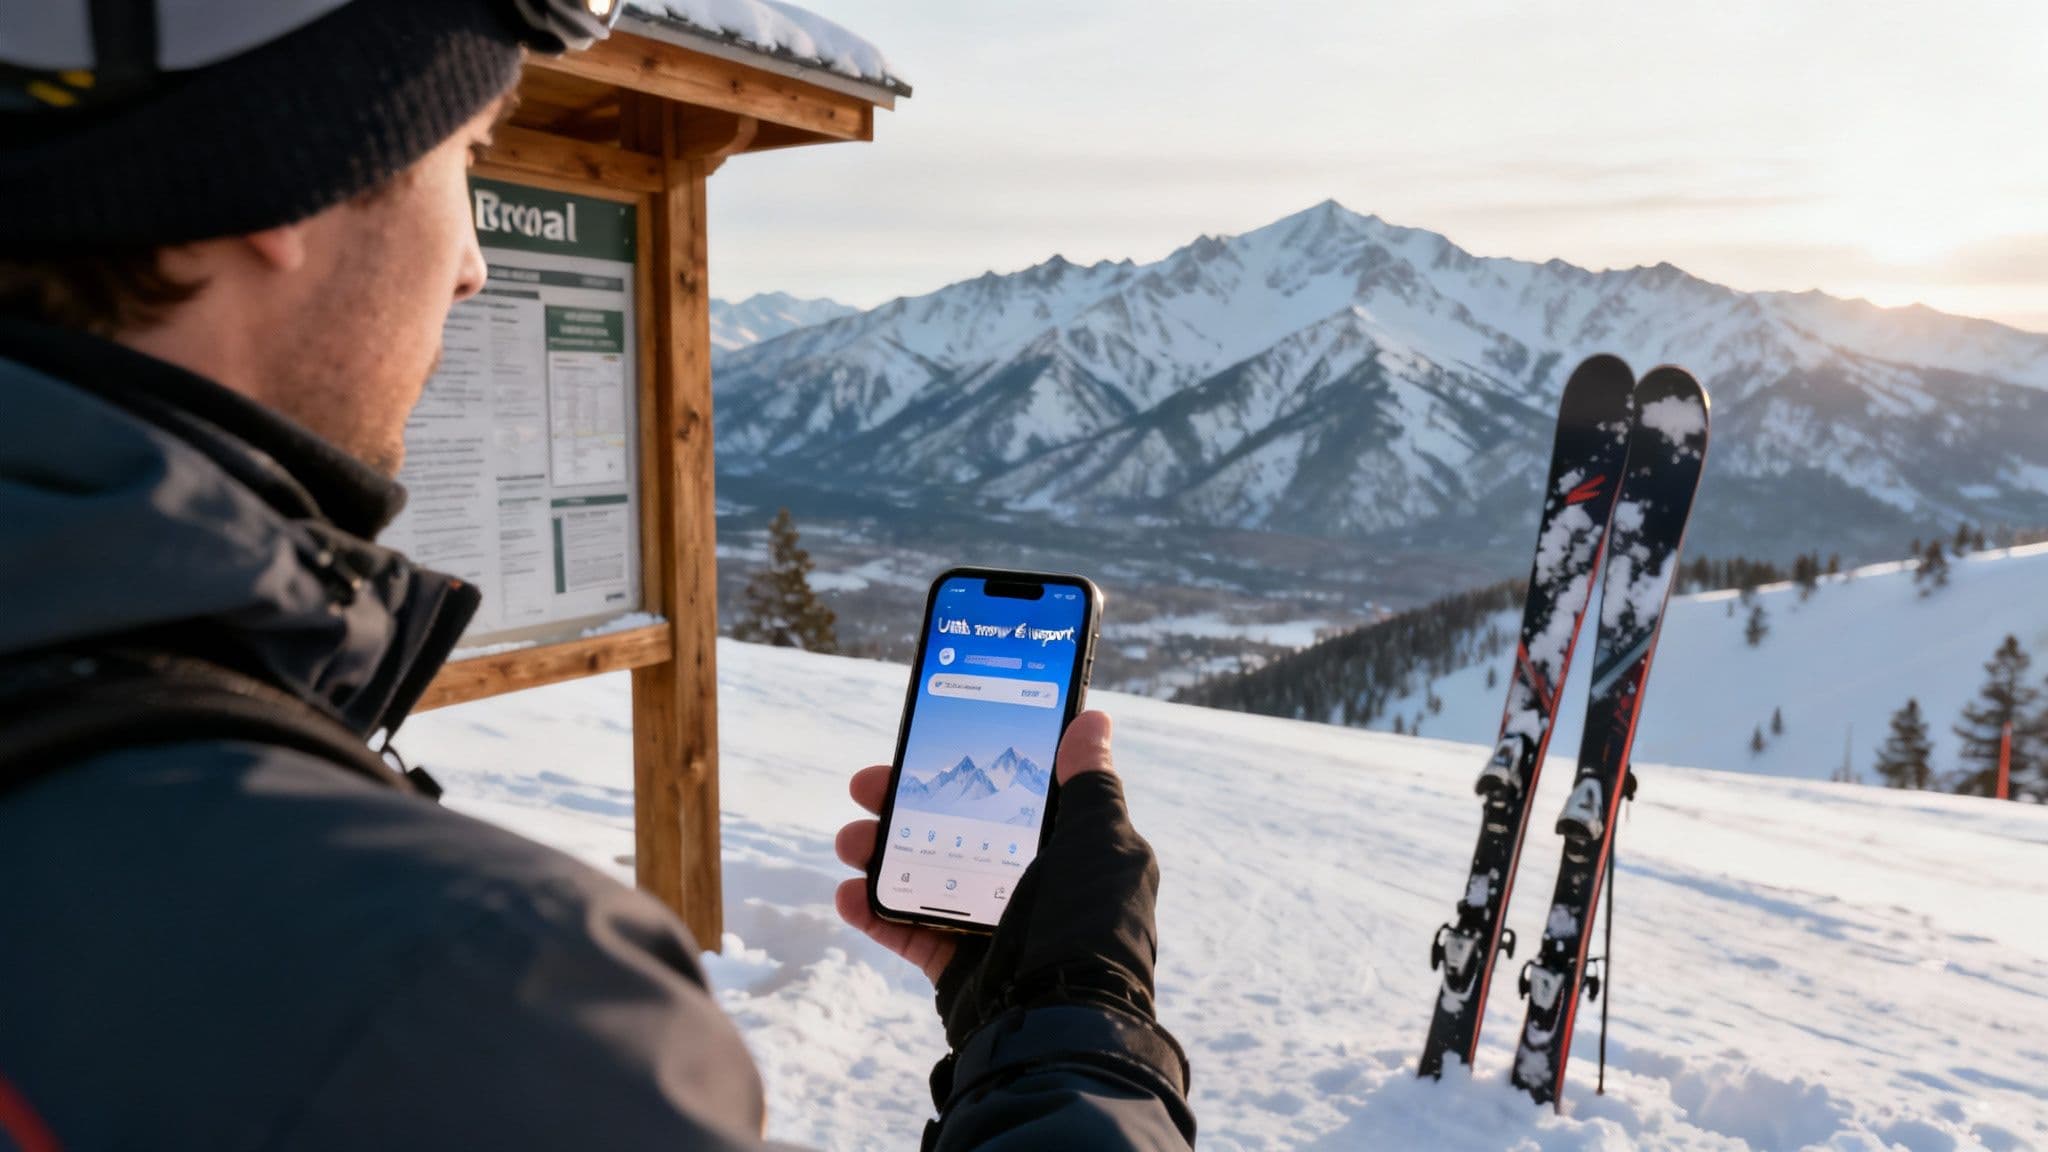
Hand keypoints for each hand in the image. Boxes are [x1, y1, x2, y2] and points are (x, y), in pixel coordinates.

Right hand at [831, 710, 1126, 985]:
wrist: (1058, 1023)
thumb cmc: (1086, 926)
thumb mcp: (1099, 845)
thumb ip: (1090, 785)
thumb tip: (1093, 720)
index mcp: (1061, 850)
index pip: (1006, 794)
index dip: (964, 767)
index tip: (922, 745)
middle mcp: (1024, 883)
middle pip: (950, 829)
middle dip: (901, 805)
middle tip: (865, 786)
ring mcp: (987, 926)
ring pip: (920, 876)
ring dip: (877, 853)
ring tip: (851, 842)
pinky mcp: (956, 966)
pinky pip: (906, 932)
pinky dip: (873, 913)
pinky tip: (849, 895)